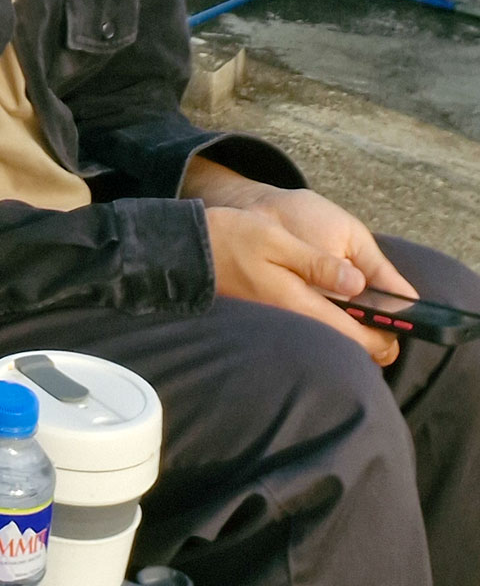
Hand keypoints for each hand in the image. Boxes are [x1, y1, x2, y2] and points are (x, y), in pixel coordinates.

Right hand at [186, 157, 416, 365]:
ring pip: (328, 338)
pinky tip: (333, 307)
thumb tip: (358, 285)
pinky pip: (310, 329)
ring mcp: (280, 322)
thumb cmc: (230, 240)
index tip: (399, 325)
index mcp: (299, 304)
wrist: (186, 253)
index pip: (355, 337)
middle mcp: (292, 320)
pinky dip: (330, 324)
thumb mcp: (277, 240)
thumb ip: (318, 263)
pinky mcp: (272, 316)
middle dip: (371, 338)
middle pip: (344, 345)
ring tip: (365, 311)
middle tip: (386, 319)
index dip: (384, 337)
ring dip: (350, 331)